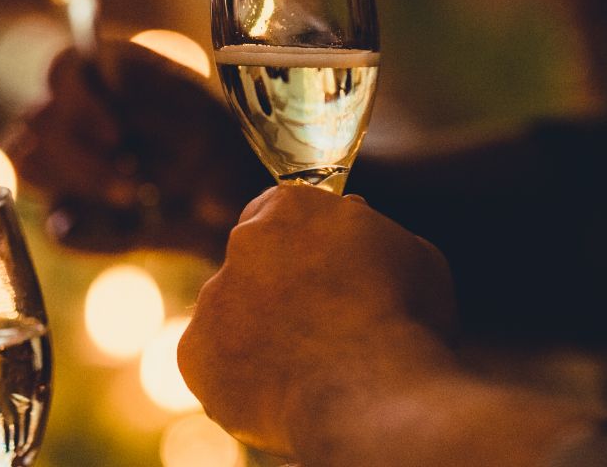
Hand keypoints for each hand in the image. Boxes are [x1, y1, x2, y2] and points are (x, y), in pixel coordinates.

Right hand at [9, 40, 265, 257]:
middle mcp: (69, 111)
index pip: (62, 72)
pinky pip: (58, 228)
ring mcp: (57, 161)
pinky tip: (131, 228)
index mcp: (102, 72)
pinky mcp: (63, 210)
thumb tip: (113, 86)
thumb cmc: (215, 146)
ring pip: (29, 164)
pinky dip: (92, 233)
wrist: (226, 203)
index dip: (80, 104)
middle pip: (36, 121)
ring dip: (79, 187)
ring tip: (132, 200)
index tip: (116, 135)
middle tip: (133, 183)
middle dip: (81, 159)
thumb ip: (153, 103)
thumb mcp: (198, 121)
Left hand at [177, 186, 457, 455]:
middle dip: (276, 290)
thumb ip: (368, 236)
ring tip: (308, 374)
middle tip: (317, 331)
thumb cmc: (406, 326)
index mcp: (291, 207)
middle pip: (252, 264)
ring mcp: (212, 299)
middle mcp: (241, 243)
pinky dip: (239, 380)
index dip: (300, 244)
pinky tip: (282, 397)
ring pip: (230, 316)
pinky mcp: (193, 354)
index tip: (318, 271)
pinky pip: (214, 365)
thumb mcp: (412, 257)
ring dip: (257, 336)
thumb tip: (352, 231)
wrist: (371, 399)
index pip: (279, 211)